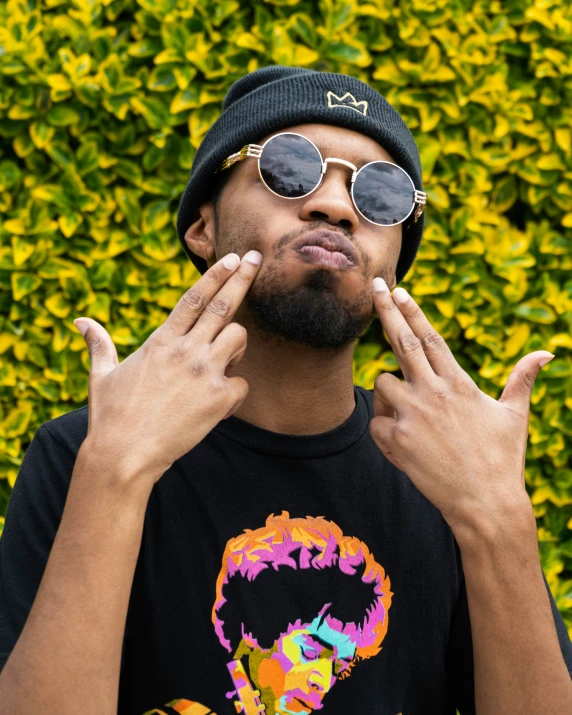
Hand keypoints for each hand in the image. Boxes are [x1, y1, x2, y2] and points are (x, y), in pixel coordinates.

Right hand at [73, 250, 262, 490]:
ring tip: (220, 365)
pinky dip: (233, 393)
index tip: (233, 258)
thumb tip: (81, 322)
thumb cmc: (110, 416)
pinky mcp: (217, 398)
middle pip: (223, 306)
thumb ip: (99, 344)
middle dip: (243, 279)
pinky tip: (215, 407)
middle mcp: (185, 350)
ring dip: (235, 347)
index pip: (193, 298)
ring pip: (239, 338)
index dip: (215, 275)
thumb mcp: (101, 375)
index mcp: (160, 341)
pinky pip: (242, 384)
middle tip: (258, 259)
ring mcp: (203, 372)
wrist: (123, 455)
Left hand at [369, 278, 553, 533]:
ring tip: (411, 415)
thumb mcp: (514, 415)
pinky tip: (404, 442)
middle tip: (375, 288)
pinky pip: (376, 421)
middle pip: (402, 343)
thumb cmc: (502, 459)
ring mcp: (413, 416)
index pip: (431, 339)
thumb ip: (523, 379)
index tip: (400, 291)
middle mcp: (434, 393)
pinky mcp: (398, 440)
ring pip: (382, 384)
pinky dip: (384, 426)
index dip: (414, 312)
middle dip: (386, 311)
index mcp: (460, 384)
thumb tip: (547, 354)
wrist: (486, 504)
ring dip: (389, 391)